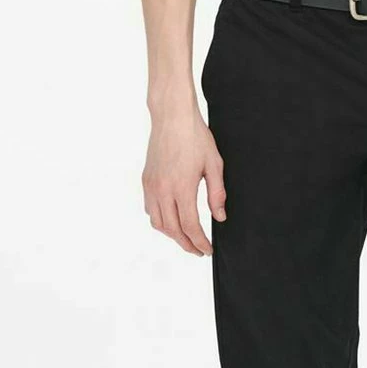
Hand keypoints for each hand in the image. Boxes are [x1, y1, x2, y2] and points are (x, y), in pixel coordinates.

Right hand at [141, 103, 225, 255]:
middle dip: (186, 244)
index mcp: (182, 187)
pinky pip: (150, 209)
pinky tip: (171, 219)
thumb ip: (217, 193)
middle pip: (173, 230)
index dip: (200, 242)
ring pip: (158, 223)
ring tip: (186, 238)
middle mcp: (163, 190)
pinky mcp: (146, 180)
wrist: (172, 116)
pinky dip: (160, 220)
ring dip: (172, 235)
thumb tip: (220, 217)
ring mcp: (152, 186)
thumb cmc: (196, 136)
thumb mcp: (214, 163)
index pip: (190, 226)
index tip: (208, 250)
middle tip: (198, 250)